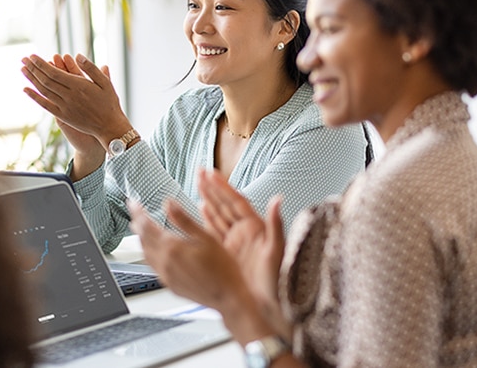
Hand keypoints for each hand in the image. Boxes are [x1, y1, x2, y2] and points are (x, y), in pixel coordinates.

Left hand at [20, 53, 131, 148]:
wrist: (109, 127)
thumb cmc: (109, 103)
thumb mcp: (105, 82)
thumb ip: (91, 69)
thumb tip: (77, 55)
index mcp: (79, 85)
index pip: (54, 72)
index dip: (41, 64)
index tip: (32, 56)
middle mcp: (69, 96)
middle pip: (45, 80)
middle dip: (33, 68)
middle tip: (23, 59)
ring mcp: (64, 107)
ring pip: (43, 91)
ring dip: (31, 79)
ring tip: (22, 69)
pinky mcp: (63, 116)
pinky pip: (45, 105)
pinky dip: (34, 97)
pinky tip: (25, 89)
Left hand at [130, 199, 247, 308]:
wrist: (229, 297)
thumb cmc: (223, 268)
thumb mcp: (206, 237)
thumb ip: (184, 220)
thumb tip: (169, 203)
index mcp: (172, 248)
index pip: (146, 225)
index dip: (138, 212)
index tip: (133, 203)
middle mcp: (164, 262)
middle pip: (143, 239)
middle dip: (137, 223)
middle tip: (135, 212)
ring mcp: (165, 276)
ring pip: (145, 253)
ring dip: (141, 239)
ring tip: (140, 229)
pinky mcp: (169, 285)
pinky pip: (152, 266)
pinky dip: (148, 253)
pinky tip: (153, 250)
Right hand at [196, 169, 284, 308]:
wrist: (264, 304)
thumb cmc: (274, 281)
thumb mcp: (276, 251)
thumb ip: (276, 224)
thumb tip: (278, 199)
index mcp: (255, 228)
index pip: (236, 202)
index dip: (224, 187)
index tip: (212, 173)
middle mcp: (245, 232)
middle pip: (225, 204)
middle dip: (213, 187)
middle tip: (200, 172)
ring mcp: (235, 241)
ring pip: (219, 215)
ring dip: (209, 199)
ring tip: (199, 184)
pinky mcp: (227, 252)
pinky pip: (214, 230)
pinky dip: (207, 218)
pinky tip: (201, 209)